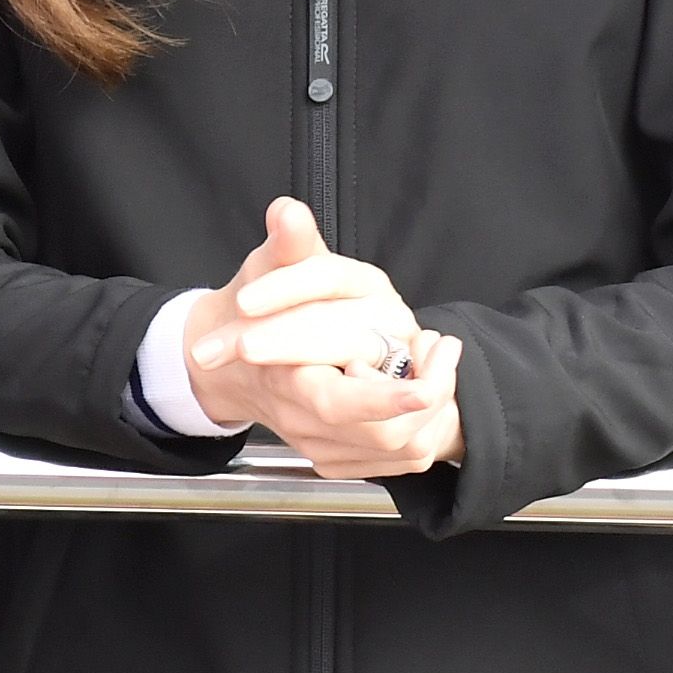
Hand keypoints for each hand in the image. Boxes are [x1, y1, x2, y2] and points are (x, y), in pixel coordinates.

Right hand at [183, 198, 466, 477]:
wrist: (228, 361)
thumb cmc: (256, 306)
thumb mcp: (269, 266)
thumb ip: (287, 244)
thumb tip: (288, 212)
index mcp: (285, 374)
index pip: (338, 401)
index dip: (386, 397)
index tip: (426, 374)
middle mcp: (303, 417)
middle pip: (378, 434)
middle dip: (427, 398)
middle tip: (444, 351)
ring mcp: (320, 442)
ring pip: (396, 450)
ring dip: (432, 411)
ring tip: (436, 363)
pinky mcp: (336, 455)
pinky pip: (395, 461)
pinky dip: (423, 430)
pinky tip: (423, 391)